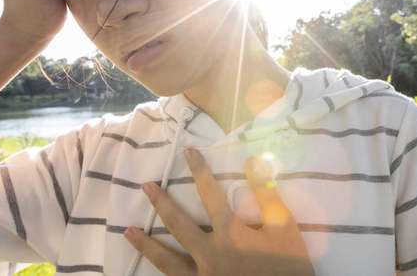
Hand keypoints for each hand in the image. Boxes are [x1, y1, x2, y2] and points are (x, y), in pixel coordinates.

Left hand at [124, 148, 315, 275]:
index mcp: (229, 233)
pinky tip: (151, 269)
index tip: (188, 152)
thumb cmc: (288, 267)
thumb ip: (266, 195)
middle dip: (161, 203)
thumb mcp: (285, 228)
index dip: (199, 171)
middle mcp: (208, 254)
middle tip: (146, 186)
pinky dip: (161, 274)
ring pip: (167, 260)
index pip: (210, 194)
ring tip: (127, 232)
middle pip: (178, 224)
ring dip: (146, 245)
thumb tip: (252, 162)